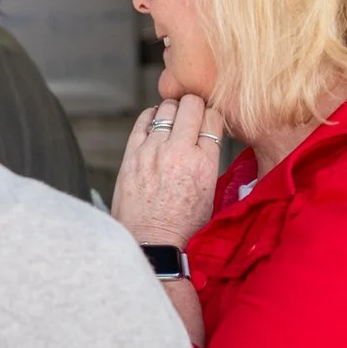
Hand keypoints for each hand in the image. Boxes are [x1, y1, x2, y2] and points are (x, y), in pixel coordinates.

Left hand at [112, 94, 225, 248]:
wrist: (151, 241)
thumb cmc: (183, 224)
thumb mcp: (211, 193)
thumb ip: (209, 162)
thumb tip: (208, 141)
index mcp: (205, 163)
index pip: (214, 119)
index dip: (212, 116)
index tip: (208, 120)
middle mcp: (180, 151)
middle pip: (191, 106)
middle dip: (194, 105)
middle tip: (191, 113)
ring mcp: (153, 150)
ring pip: (166, 109)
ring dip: (172, 109)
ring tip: (173, 118)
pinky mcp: (132, 154)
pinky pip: (142, 121)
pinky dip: (151, 116)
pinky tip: (155, 122)